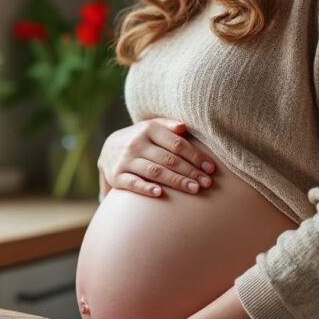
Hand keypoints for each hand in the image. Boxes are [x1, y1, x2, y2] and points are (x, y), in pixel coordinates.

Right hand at [98, 119, 215, 197]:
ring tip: (194, 189)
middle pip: (169, 159)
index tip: (211, 169)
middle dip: (190, 172)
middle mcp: (136, 144)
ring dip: (176, 181)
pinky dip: (146, 188)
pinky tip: (160, 193)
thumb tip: (183, 127)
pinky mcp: (117, 176)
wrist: (107, 150)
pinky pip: (133, 183)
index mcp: (148, 129)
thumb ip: (168, 125)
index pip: (177, 144)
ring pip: (155, 171)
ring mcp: (125, 160)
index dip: (196, 157)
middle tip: (207, 183)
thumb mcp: (151, 127)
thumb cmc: (139, 139)